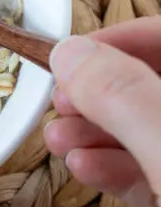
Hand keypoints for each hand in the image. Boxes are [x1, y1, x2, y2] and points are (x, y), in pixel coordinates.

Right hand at [44, 16, 160, 206]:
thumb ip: (122, 97)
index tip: (67, 55)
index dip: (115, 39)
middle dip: (95, 91)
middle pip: (145, 81)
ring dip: (93, 131)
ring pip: (143, 126)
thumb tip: (69, 53)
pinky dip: (112, 165)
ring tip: (56, 140)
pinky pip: (149, 167)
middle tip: (59, 101)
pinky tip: (82, 165)